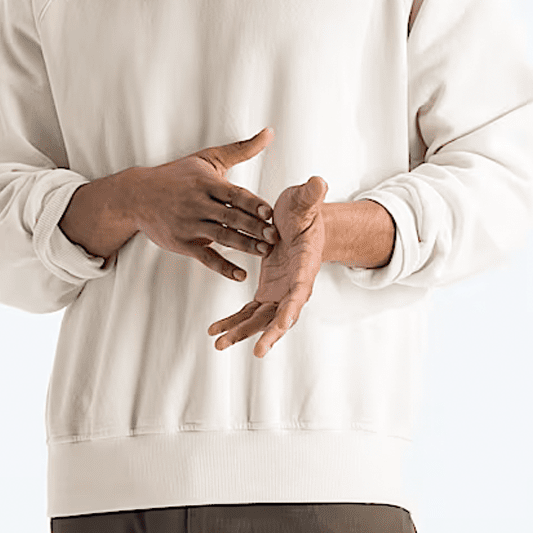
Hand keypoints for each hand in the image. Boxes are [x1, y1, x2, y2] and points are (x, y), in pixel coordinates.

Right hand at [123, 128, 279, 280]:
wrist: (137, 196)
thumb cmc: (176, 175)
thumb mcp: (207, 158)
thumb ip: (241, 149)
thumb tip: (269, 133)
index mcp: (205, 183)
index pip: (234, 194)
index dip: (252, 204)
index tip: (270, 213)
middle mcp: (197, 204)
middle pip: (230, 217)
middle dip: (254, 228)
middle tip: (275, 236)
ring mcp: (189, 225)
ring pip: (222, 237)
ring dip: (245, 246)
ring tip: (265, 251)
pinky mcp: (181, 243)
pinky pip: (205, 258)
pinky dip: (223, 267)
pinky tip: (241, 274)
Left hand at [208, 176, 327, 357]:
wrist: (300, 223)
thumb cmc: (304, 212)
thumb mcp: (304, 202)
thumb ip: (309, 196)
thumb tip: (317, 182)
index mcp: (305, 264)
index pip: (301, 290)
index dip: (293, 307)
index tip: (283, 324)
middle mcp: (294, 284)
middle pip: (282, 314)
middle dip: (269, 333)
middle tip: (257, 351)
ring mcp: (280, 291)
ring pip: (262, 318)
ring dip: (242, 331)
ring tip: (220, 343)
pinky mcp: (267, 292)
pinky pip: (250, 312)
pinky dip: (234, 322)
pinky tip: (215, 330)